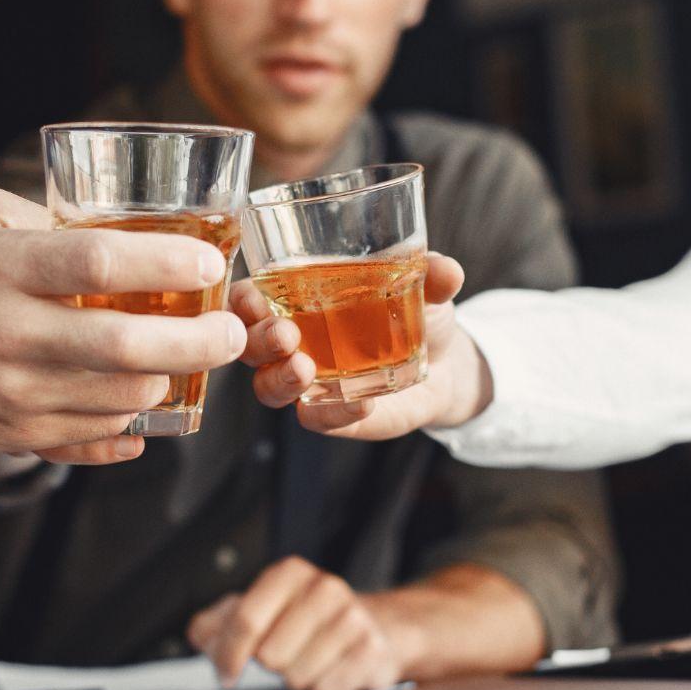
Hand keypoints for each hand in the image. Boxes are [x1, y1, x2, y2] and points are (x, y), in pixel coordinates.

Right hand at [0, 184, 246, 460]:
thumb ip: (46, 218)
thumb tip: (124, 225)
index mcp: (3, 269)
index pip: (101, 263)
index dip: (167, 264)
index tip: (208, 264)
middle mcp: (10, 334)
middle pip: (128, 346)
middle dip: (199, 342)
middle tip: (228, 333)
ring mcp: (12, 394)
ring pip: (121, 400)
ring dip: (167, 382)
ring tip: (180, 360)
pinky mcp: (9, 436)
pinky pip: (91, 441)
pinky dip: (128, 427)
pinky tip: (142, 405)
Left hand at [186, 556, 403, 689]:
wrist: (374, 626)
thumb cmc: (304, 621)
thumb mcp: (256, 611)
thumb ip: (216, 624)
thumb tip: (203, 638)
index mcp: (289, 574)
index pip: (245, 620)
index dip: (229, 655)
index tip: (227, 673)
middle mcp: (324, 588)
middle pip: (270, 655)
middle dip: (270, 667)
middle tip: (282, 658)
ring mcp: (352, 618)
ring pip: (297, 676)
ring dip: (297, 680)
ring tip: (307, 664)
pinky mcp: (371, 651)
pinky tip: (328, 673)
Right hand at [232, 252, 490, 441]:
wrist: (447, 363)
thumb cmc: (418, 310)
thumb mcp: (425, 288)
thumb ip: (432, 275)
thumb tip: (447, 270)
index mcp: (295, 300)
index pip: (248, 299)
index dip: (242, 300)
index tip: (254, 298)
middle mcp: (292, 342)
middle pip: (250, 346)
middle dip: (259, 340)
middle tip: (285, 334)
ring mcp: (308, 383)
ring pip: (269, 388)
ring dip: (279, 380)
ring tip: (305, 369)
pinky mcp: (333, 414)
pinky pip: (319, 419)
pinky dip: (335, 413)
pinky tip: (360, 404)